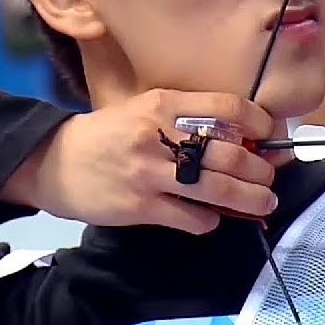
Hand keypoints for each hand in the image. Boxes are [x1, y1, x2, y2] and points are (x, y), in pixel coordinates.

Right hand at [3, 89, 277, 233]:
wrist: (54, 161)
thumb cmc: (108, 133)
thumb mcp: (144, 110)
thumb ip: (186, 119)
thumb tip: (241, 136)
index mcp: (162, 104)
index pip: (227, 108)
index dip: (258, 122)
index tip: (270, 134)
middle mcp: (158, 135)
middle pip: (228, 153)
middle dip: (260, 169)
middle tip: (270, 178)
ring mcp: (149, 173)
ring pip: (216, 188)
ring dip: (248, 199)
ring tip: (265, 203)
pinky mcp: (140, 206)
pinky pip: (190, 217)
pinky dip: (209, 220)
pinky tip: (212, 218)